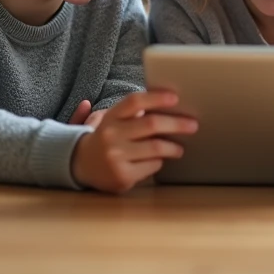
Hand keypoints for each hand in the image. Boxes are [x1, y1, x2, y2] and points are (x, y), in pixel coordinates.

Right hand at [71, 91, 197, 193]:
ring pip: (155, 148)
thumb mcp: (114, 120)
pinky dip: (158, 162)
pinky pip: (151, 166)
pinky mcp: (122, 176)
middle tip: (193, 125)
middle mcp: (111, 135)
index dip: (156, 97)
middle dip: (177, 124)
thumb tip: (171, 106)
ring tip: (180, 148)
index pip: (134, 102)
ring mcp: (115, 156)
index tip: (175, 98)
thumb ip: (135, 112)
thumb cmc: (107, 138)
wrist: (80, 164)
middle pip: (151, 124)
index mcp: (111, 117)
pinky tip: (158, 161)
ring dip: (173, 147)